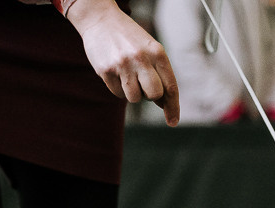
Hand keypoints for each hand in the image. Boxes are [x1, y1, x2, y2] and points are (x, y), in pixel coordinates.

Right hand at [66, 0, 179, 125]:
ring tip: (128, 75)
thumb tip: (164, 105)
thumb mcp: (150, 50)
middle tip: (143, 84)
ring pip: (134, 98)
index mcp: (157, 52)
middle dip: (150, 95)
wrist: (101, 19)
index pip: (170, 86)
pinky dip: (119, 88)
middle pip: (154, 95)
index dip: (173, 107)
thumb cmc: (130, 39)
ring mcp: (122, 64)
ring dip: (133, 92)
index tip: (173, 122)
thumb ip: (159, 74)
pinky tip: (116, 72)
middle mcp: (141, 58)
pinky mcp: (106, 70)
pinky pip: (118, 94)